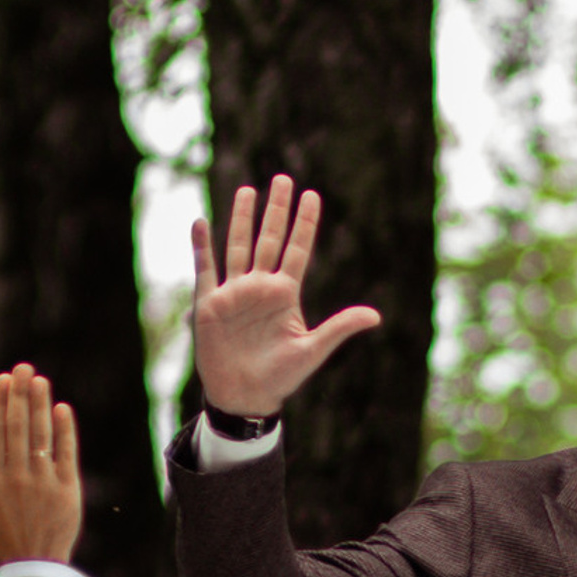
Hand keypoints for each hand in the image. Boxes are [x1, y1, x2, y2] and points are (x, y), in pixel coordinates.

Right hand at [0, 365, 84, 563]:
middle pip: (18, 427)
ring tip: (39, 380)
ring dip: (40, 405)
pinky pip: (65, 453)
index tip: (3, 379)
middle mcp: (16, 476)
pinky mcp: (66, 488)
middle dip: (19, 394)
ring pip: (41, 436)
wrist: (33, 562)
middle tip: (23, 367)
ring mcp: (42, 482)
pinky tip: (61, 409)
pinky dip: (64, 431)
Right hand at [191, 174, 381, 420]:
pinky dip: (201, 247)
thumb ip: (339, 328)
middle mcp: (260, 286)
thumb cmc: (280, 377)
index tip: (312, 195)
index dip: (305, 223)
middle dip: (277, 210)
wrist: (245, 397)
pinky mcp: (210, 304)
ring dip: (241, 219)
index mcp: (286, 294)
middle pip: (269, 239)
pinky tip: (201, 223)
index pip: (298, 250)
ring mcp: (234, 292)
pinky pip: (205, 269)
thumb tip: (375, 316)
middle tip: (284, 179)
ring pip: (238, 246)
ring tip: (247, 191)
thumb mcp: (312, 350)